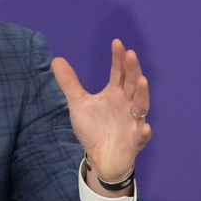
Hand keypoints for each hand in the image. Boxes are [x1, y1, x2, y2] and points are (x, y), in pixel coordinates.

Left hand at [52, 39, 151, 192]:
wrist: (100, 157)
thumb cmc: (94, 127)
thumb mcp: (78, 103)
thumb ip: (70, 83)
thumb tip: (56, 59)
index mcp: (115, 93)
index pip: (119, 72)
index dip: (118, 58)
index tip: (117, 43)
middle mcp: (127, 104)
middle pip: (131, 84)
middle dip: (132, 70)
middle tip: (131, 54)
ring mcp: (133, 122)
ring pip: (140, 106)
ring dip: (142, 94)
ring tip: (142, 81)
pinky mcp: (134, 141)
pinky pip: (141, 136)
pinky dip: (143, 132)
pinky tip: (144, 127)